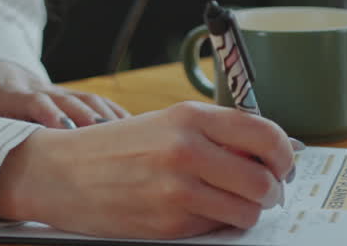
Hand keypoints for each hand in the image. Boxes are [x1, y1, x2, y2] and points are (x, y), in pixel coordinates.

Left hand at [0, 59, 129, 127]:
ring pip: (84, 98)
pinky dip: (114, 114)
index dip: (44, 111)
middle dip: (84, 116)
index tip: (60, 126)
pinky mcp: (64, 97)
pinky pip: (94, 102)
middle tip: (105, 136)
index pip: (27, 100)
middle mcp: (33, 88)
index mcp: (4, 91)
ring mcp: (51, 91)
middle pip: (63, 99)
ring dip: (105, 115)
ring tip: (129, 135)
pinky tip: (133, 128)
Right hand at [0, 101, 295, 238]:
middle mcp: (187, 149)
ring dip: (248, 212)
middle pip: (264, 180)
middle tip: (263, 192)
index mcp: (189, 117)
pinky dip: (218, 225)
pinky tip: (199, 213)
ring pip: (248, 210)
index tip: (283, 165)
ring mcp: (178, 189)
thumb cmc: (115, 148)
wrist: (61, 172)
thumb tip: (272, 152)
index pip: (266, 135)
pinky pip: (217, 229)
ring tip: (231, 205)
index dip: (285, 155)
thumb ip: (215, 134)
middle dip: (272, 191)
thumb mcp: (165, 124)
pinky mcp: (168, 224)